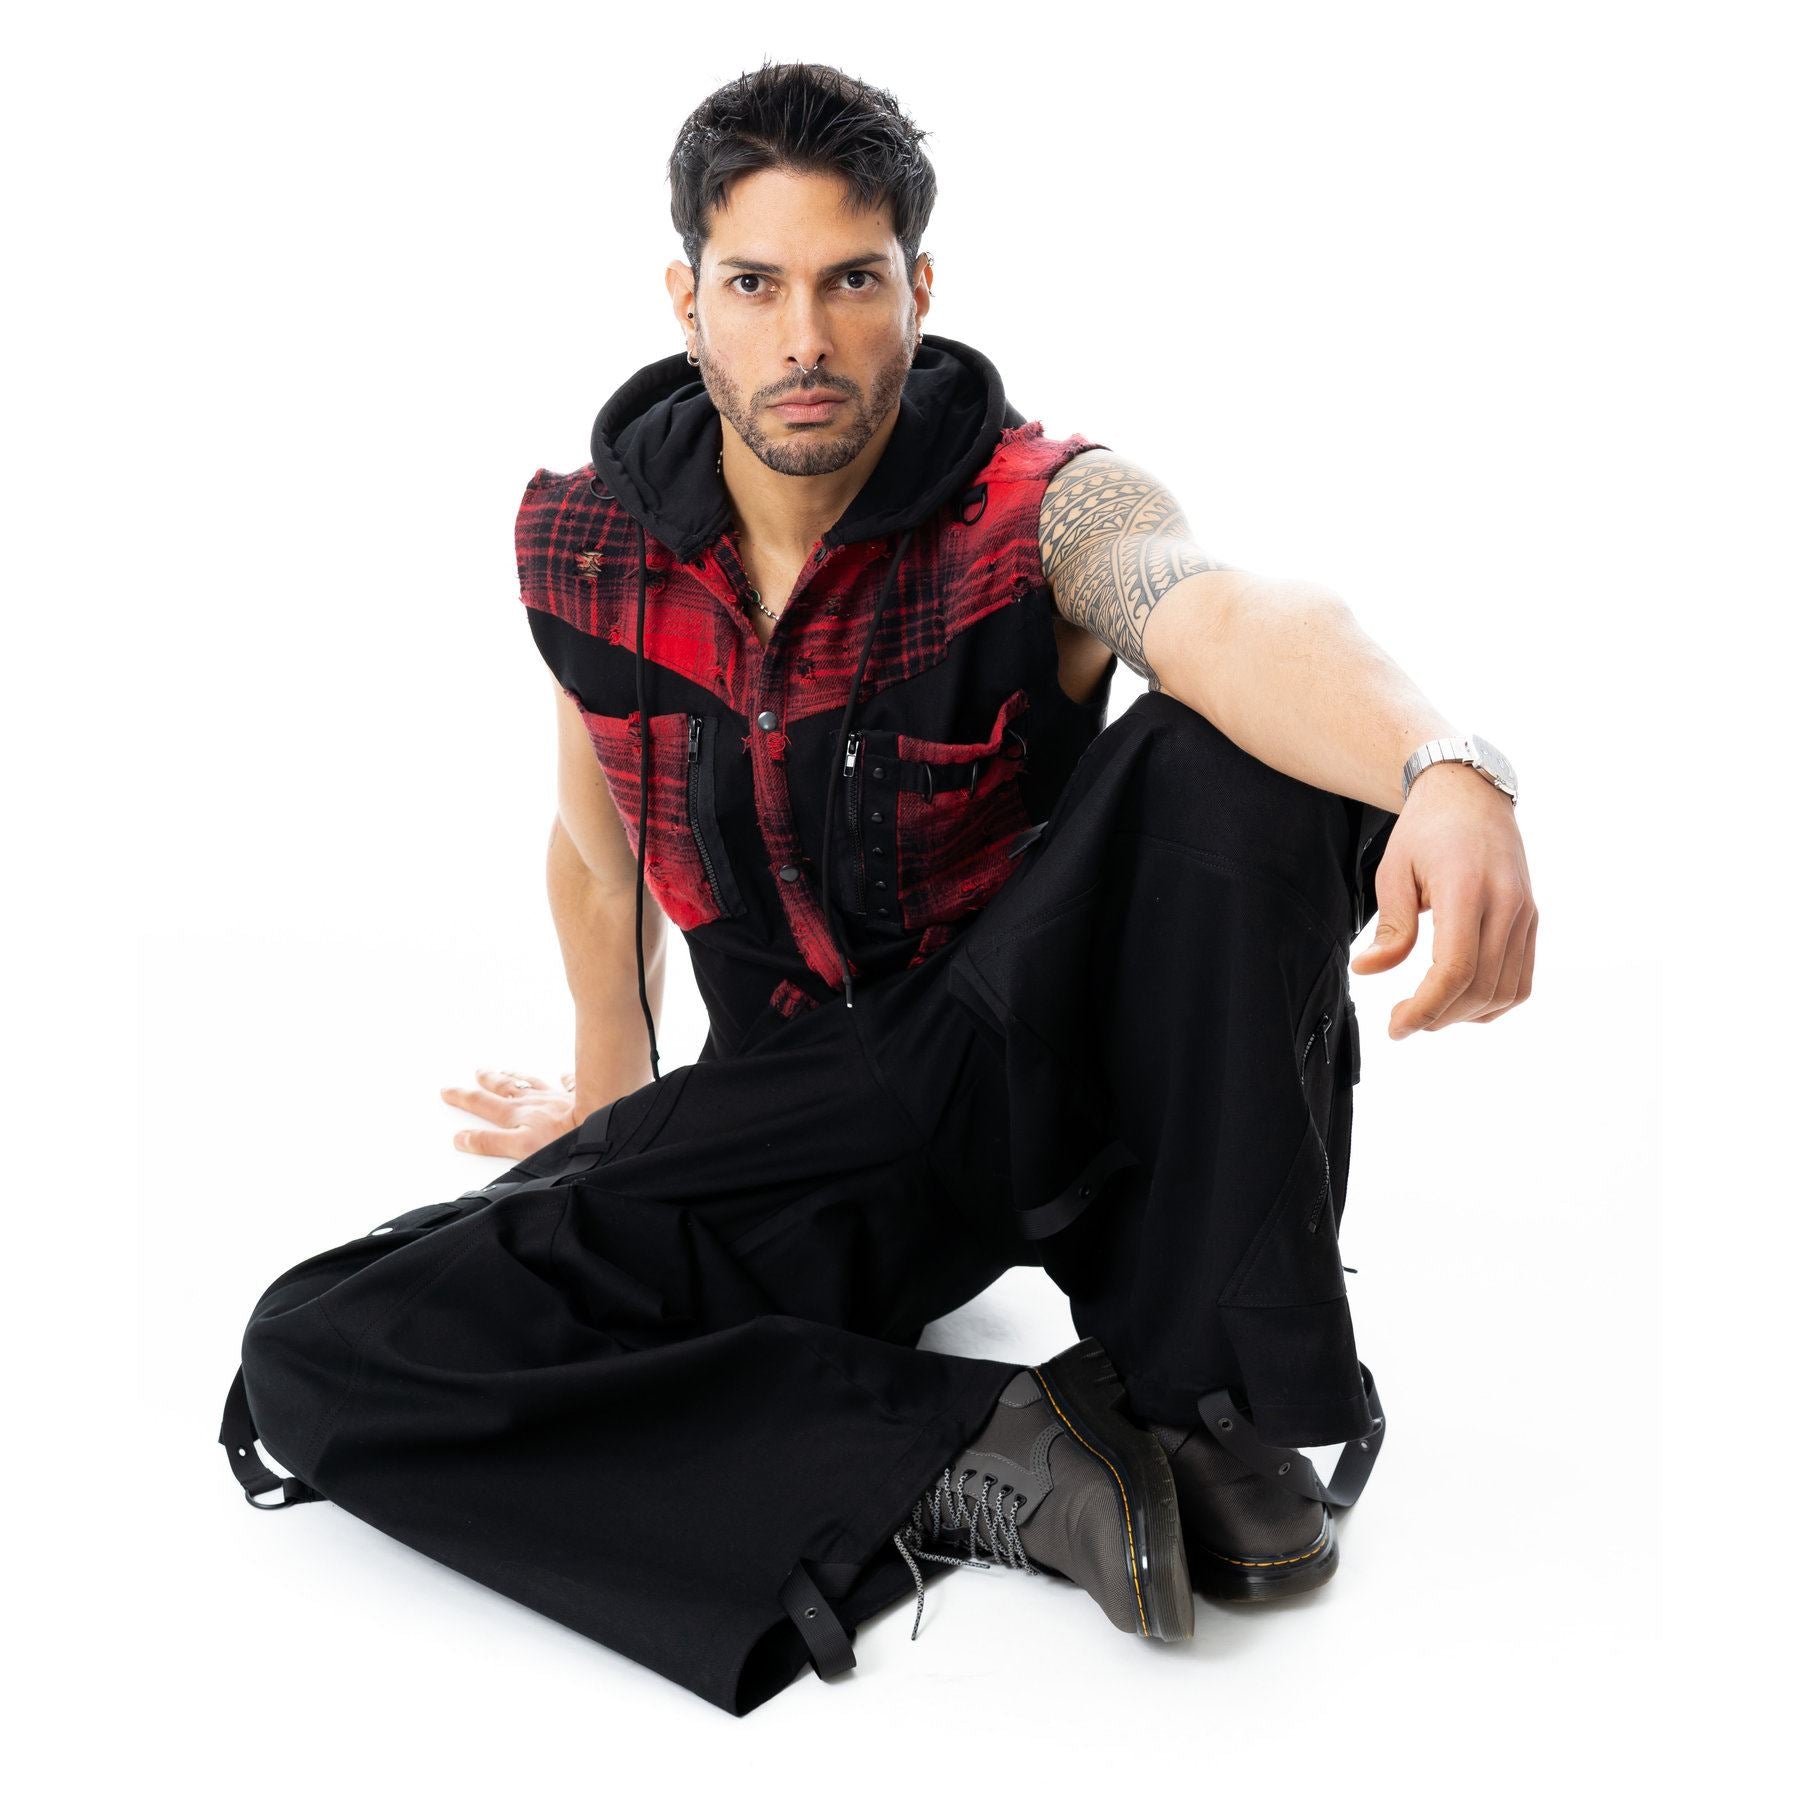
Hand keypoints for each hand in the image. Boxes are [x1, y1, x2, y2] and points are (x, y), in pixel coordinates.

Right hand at [439, 1066, 577, 1158]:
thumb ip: (490, 1142)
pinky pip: (570, 1084)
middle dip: (488, 1080)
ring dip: (517, 1076)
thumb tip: (461, 1138)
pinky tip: (563, 1074)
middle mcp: (534, 1101)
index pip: (483, 1105)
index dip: (463, 1098)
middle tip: (477, 1072)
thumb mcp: (519, 1146)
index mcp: (517, 1114)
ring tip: (507, 1071)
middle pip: (505, 1088)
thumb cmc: (562, 1139)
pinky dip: (565, 1079)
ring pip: (532, 1083)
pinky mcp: (579, 1097)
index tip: (447, 1090)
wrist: (599, 1127)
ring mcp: (556, 1097)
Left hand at [1349, 767, 1537, 1036]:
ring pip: (1506, 990)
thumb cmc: (1426, 831)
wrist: (1471, 796)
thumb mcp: (1394, 871)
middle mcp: (1505, 904)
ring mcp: (1524, 913)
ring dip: (1466, 1015)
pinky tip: (1461, 1003)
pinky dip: (1494, 1003)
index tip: (1396, 1027)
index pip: (1455, 969)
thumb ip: (1391, 926)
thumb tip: (1367, 972)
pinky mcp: (1531, 920)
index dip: (1425, 1007)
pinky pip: (1522, 979)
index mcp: (1466, 889)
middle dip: (1439, 1016)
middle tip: (1403, 1020)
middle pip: (1480, 987)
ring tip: (1429, 1012)